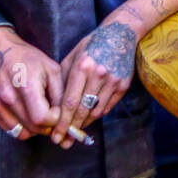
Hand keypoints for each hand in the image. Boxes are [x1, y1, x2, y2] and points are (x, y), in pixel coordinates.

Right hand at [0, 28, 62, 140]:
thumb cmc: (27, 58)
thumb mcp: (51, 69)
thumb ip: (60, 94)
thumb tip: (65, 117)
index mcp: (26, 85)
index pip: (43, 119)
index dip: (56, 119)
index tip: (58, 110)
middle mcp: (9, 98)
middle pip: (34, 128)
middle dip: (48, 125)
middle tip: (52, 114)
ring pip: (22, 133)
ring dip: (35, 129)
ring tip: (40, 113)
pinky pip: (11, 130)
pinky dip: (22, 127)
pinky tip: (28, 114)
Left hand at [52, 20, 137, 148]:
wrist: (120, 34)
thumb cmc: (92, 45)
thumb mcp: (73, 56)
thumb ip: (63, 79)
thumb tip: (54, 104)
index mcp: (82, 67)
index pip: (70, 102)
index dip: (62, 122)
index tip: (55, 135)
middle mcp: (98, 75)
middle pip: (82, 110)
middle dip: (71, 129)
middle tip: (63, 143)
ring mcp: (113, 81)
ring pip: (96, 111)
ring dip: (84, 125)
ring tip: (74, 134)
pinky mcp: (123, 85)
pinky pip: (107, 107)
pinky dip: (96, 115)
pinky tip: (88, 120)